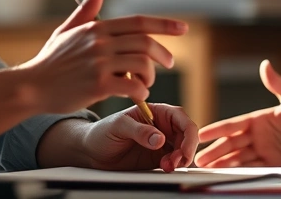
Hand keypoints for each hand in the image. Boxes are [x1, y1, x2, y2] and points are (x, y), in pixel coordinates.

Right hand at [18, 0, 187, 113]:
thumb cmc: (51, 60)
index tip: (183, 29)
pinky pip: (132, 87)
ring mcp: (99, 63)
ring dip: (151, 76)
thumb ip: (87, 10)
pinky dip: (141, 92)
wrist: (31, 86)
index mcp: (97, 28)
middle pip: (146, 43)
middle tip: (168, 63)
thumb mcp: (67, 30)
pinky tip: (137, 95)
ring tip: (146, 83)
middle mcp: (100, 42)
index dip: (165, 24)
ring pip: (142, 65)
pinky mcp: (98, 85)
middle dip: (163, 54)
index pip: (139, 22)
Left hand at [82, 104, 198, 171]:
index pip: (181, 118)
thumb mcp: (118, 126)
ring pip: (183, 150)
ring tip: (166, 166)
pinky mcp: (158, 158)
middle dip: (186, 149)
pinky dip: (174, 166)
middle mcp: (163, 126)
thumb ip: (139, 130)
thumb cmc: (103, 132)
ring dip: (181, 159)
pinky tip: (164, 168)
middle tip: (175, 162)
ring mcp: (162, 143)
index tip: (184, 149)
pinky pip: (175, 162)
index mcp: (157, 112)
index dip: (188, 133)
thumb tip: (160, 139)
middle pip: (187, 135)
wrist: (92, 152)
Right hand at [195, 60, 280, 167]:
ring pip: (238, 158)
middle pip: (231, 144)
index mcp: (259, 119)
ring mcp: (264, 151)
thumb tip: (265, 64)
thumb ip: (278, 84)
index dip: (217, 129)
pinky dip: (238, 172)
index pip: (233, 125)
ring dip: (222, 163)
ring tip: (206, 169)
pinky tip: (226, 175)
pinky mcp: (273, 164)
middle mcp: (258, 136)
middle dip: (214, 151)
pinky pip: (252, 169)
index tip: (201, 133)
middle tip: (197, 158)